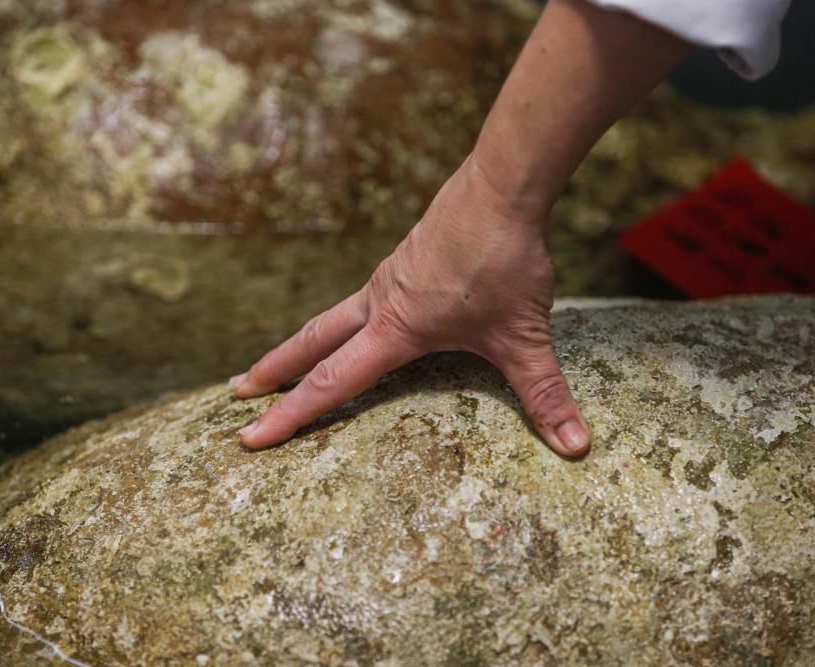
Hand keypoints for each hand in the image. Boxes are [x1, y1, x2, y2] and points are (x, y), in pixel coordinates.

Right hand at [230, 155, 590, 456]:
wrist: (501, 186)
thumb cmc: (506, 261)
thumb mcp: (525, 336)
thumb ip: (545, 393)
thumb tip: (576, 445)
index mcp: (397, 328)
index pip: (333, 383)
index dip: (291, 417)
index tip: (248, 438)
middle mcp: (381, 302)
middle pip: (312, 342)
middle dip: (275, 373)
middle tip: (239, 395)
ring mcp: (391, 276)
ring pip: (334, 315)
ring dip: (304, 342)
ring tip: (287, 361)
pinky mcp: (407, 258)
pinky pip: (364, 296)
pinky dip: (344, 318)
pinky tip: (362, 318)